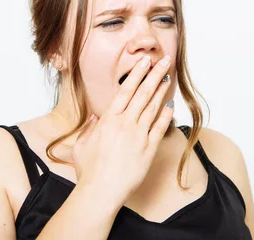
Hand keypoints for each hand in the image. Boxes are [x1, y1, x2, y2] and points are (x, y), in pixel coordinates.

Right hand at [71, 54, 174, 207]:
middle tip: (164, 61)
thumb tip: (95, 117)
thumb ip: (89, 128)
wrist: (101, 191)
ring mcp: (138, 136)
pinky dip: (166, 116)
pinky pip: (160, 128)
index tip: (144, 61)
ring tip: (169, 77)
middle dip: (154, 75)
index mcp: (108, 120)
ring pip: (153, 107)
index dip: (136, 74)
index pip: (125, 90)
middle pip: (143, 93)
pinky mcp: (148, 150)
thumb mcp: (82, 145)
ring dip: (162, 91)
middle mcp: (125, 124)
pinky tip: (171, 106)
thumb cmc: (89, 170)